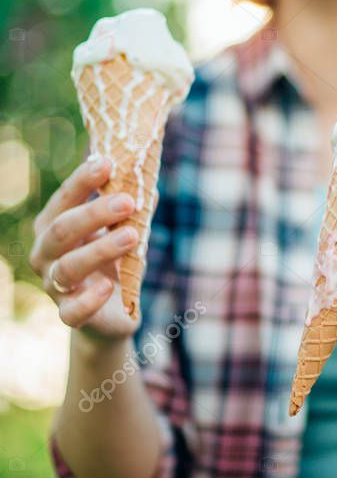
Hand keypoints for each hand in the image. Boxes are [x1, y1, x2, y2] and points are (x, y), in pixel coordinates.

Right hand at [29, 156, 157, 340]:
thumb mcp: (124, 232)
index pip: (64, 199)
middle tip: (128, 201)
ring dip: (100, 249)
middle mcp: (45, 254)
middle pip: (62, 230)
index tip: (108, 162)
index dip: (82, 180)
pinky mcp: (68, 315)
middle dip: (94, 213)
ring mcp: (53, 286)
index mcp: (53, 226)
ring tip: (132, 235)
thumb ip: (133, 212)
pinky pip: (72, 311)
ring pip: (68, 267)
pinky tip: (109, 287)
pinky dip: (89, 299)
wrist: (111, 313)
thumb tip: (150, 188)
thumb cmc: (113, 263)